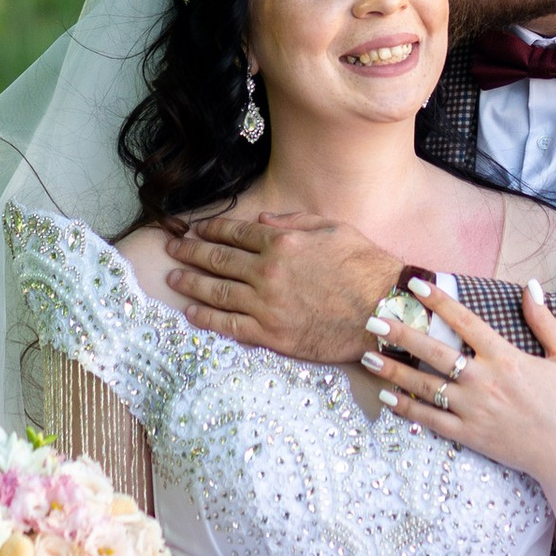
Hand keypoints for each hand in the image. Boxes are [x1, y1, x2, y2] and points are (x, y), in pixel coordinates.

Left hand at [164, 211, 399, 364]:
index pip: (236, 233)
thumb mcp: (333, 229)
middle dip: (190, 253)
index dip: (211, 230)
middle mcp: (268, 271)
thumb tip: (262, 221)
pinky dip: (207, 319)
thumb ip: (294, 221)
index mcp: (282, 243)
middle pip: (218, 260)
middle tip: (171, 249)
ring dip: (190, 284)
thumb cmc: (365, 267)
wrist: (384, 310)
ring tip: (171, 279)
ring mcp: (267, 304)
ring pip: (217, 292)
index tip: (196, 229)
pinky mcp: (271, 334)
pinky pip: (229, 326)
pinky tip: (191, 313)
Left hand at [364, 279, 555, 494]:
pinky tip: (386, 397)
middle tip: (372, 319)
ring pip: (424, 386)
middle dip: (400, 333)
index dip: (439, 300)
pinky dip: (406, 408)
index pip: (464, 321)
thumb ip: (545, 321)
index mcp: (506, 357)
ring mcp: (473, 410)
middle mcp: (484, 381)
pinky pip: (430, 420)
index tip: (415, 285)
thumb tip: (530, 287)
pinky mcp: (469, 435)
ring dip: (393, 370)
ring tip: (366, 357)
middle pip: (432, 352)